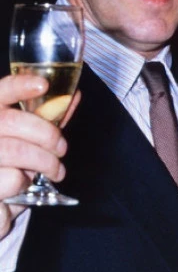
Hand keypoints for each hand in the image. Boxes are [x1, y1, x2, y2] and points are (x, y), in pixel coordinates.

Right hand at [0, 74, 70, 235]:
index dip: (18, 86)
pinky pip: (10, 177)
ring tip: (55, 170)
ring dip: (44, 161)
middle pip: (10, 121)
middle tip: (61, 150)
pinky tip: (24, 187)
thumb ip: (46, 120)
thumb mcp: (29, 142)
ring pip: (13, 149)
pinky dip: (25, 182)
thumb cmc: (11, 169)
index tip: (43, 84)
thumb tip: (73, 95)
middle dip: (46, 134)